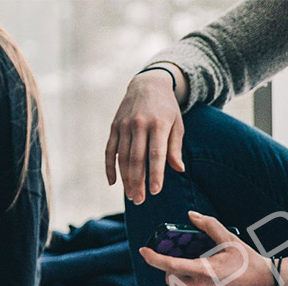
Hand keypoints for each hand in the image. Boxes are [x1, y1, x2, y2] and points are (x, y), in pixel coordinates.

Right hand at [105, 69, 184, 202]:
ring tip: (130, 195)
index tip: (155, 191)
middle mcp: (139, 124)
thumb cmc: (166, 108)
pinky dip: (110, 168)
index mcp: (158, 124)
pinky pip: (109, 151)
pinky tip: (113, 183)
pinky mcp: (114, 127)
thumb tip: (178, 169)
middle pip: (137, 159)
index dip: (155, 174)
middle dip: (138, 182)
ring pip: (123, 157)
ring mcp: (124, 125)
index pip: (156, 153)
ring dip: (125, 179)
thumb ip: (175, 147)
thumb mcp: (177, 124)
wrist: (148, 83)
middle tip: (139, 200)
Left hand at [138, 211, 273, 285]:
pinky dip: (195, 282)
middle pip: (170, 278)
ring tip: (200, 263)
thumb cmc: (249, 261)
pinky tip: (212, 274)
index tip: (143, 251)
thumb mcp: (230, 240)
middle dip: (169, 268)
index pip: (170, 266)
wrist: (268, 285)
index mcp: (204, 271)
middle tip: (177, 256)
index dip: (153, 258)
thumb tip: (191, 216)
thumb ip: (209, 226)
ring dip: (183, 275)